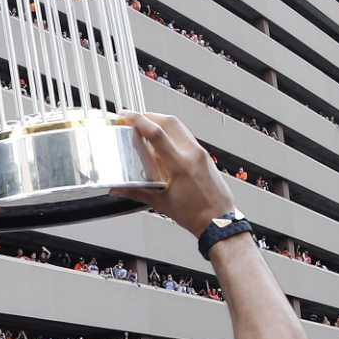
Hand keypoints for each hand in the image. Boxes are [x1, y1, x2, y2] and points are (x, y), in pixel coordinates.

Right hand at [117, 112, 238, 236]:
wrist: (219, 222)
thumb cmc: (196, 215)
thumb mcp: (161, 204)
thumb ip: (137, 193)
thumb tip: (118, 189)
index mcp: (181, 165)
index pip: (157, 133)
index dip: (139, 121)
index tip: (127, 117)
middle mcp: (193, 154)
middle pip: (169, 121)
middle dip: (149, 116)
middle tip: (135, 120)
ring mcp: (200, 153)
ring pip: (179, 126)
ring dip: (161, 122)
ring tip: (146, 129)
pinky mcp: (204, 156)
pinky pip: (186, 136)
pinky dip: (171, 133)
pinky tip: (162, 144)